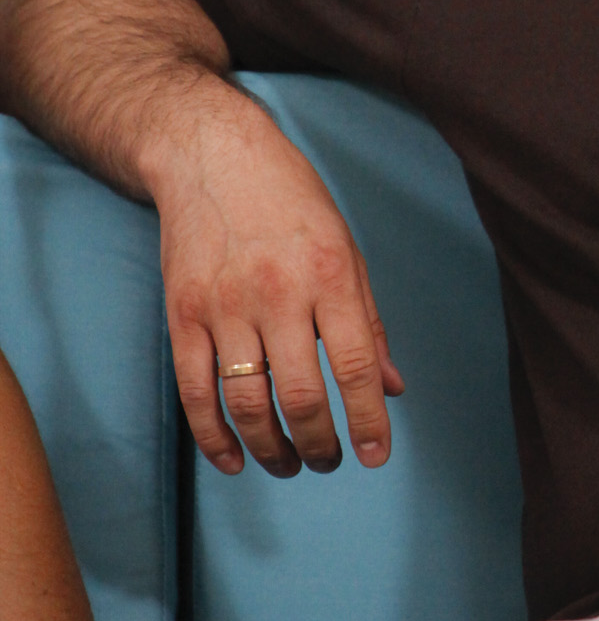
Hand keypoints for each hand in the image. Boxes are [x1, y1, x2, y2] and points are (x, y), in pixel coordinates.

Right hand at [155, 92, 404, 478]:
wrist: (213, 156)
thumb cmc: (291, 201)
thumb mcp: (346, 246)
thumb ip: (369, 320)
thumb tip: (392, 387)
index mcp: (330, 273)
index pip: (356, 364)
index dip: (369, 419)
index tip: (376, 457)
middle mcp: (279, 292)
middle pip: (302, 394)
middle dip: (320, 444)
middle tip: (330, 461)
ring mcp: (226, 305)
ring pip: (248, 403)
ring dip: (272, 449)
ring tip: (290, 464)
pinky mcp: (183, 315)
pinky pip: (197, 392)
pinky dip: (214, 437)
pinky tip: (233, 459)